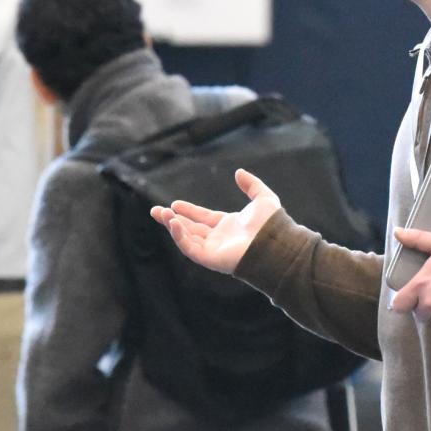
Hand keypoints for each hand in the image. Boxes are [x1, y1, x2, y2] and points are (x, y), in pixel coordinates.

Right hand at [149, 169, 282, 273]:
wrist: (275, 243)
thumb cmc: (272, 225)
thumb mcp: (263, 198)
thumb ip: (252, 185)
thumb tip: (239, 172)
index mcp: (228, 227)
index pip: (203, 218)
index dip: (189, 211)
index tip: (174, 204)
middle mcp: (219, 239)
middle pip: (190, 229)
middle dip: (172, 220)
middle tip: (155, 211)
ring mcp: (213, 249)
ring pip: (186, 238)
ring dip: (172, 226)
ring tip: (160, 213)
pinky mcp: (209, 258)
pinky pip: (189, 248)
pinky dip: (179, 236)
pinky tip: (173, 223)